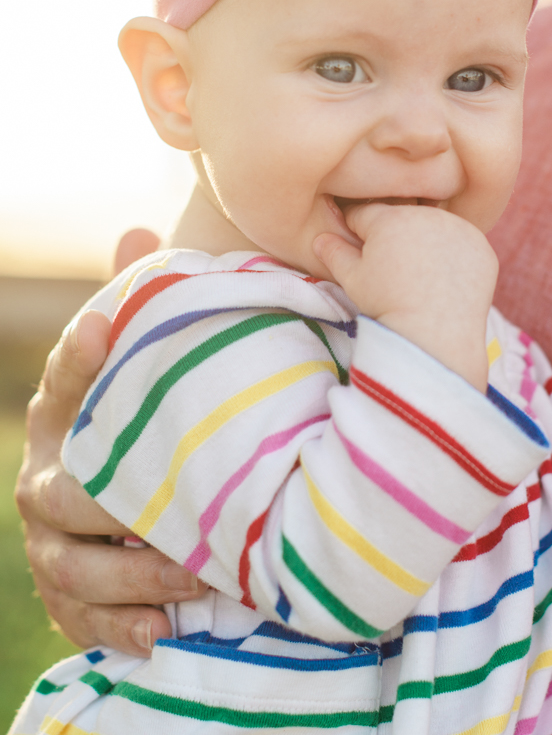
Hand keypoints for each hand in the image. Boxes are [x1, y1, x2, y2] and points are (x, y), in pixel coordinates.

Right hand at [15, 229, 205, 656]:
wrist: (119, 497)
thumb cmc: (139, 425)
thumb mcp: (139, 370)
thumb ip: (141, 308)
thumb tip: (137, 229)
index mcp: (62, 417)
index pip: (64, 381)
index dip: (80, 355)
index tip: (109, 327)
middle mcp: (45, 479)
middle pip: (68, 498)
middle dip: (124, 515)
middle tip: (189, 524)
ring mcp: (49, 541)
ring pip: (74, 567)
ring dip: (132, 581)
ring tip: (192, 585)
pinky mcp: (65, 592)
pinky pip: (80, 616)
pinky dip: (114, 629)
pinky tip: (155, 636)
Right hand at [314, 204, 497, 392]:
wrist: (435, 335)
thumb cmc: (386, 305)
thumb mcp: (352, 280)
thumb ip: (334, 253)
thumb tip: (320, 239)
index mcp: (390, 217)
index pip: (364, 214)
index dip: (356, 232)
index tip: (359, 252)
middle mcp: (427, 214)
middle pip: (402, 217)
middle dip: (393, 235)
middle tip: (392, 269)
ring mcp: (459, 229)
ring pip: (434, 227)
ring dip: (425, 241)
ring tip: (419, 275)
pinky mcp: (482, 247)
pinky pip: (462, 244)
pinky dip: (454, 256)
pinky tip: (445, 279)